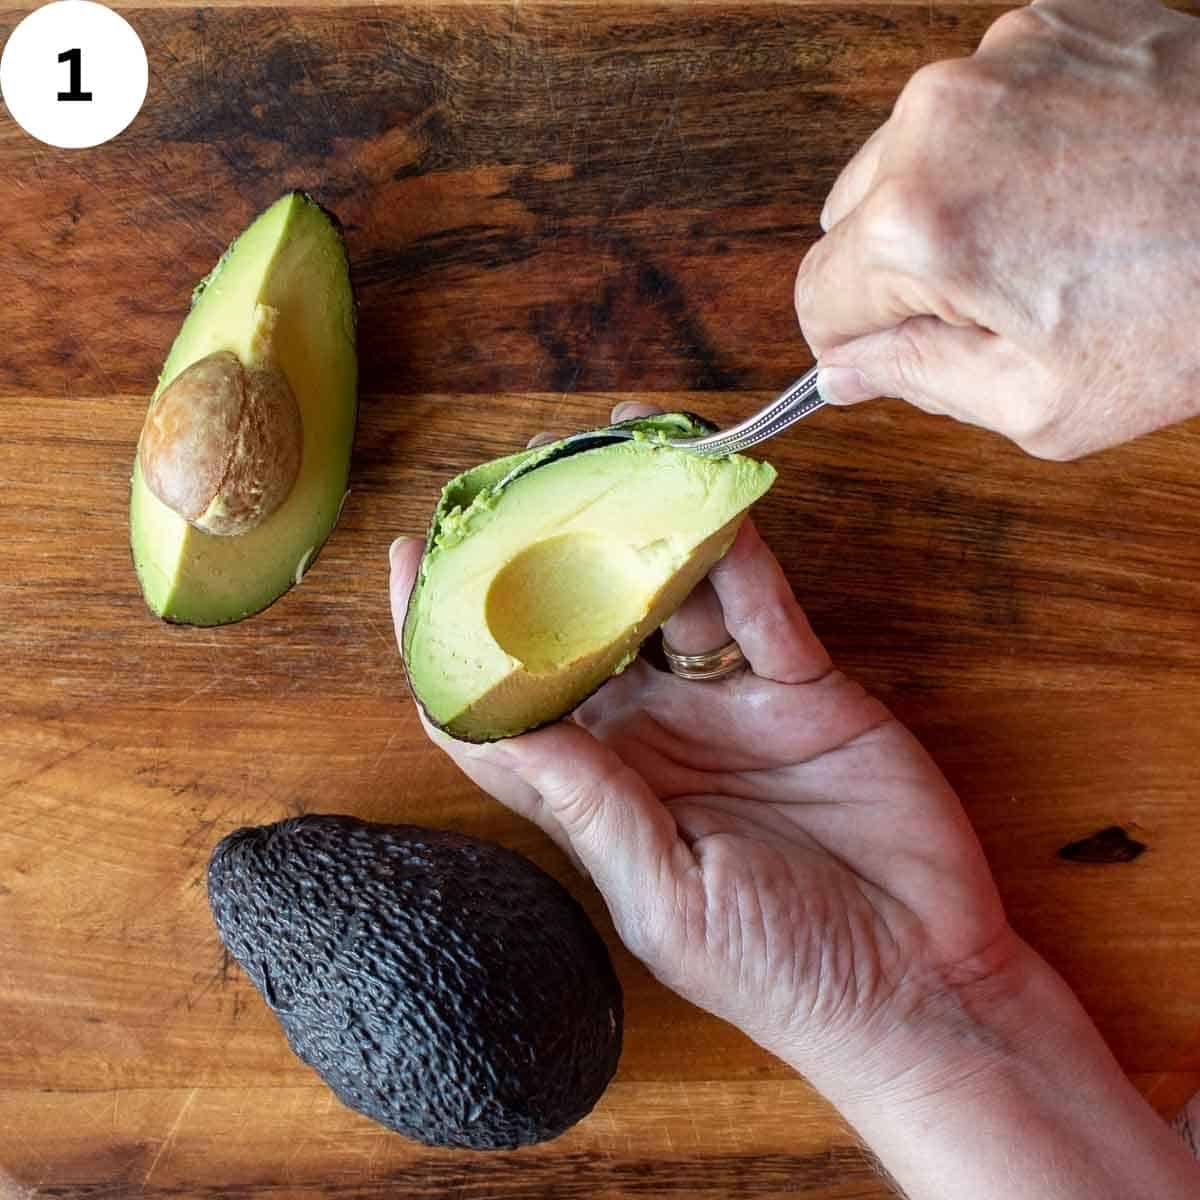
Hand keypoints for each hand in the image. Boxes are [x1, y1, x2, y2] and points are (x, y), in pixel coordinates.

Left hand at [389, 407, 1199, 1195]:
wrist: (920, 984)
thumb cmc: (780, 970)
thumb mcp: (667, 896)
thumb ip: (590, 802)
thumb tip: (494, 718)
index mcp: (595, 791)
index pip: (498, 704)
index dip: (448, 636)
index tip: (413, 559)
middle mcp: (647, 735)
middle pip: (577, 626)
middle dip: (548, 553)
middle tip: (527, 476)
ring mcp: (724, 704)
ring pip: (668, 596)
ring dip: (645, 531)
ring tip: (623, 453)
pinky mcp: (802, 687)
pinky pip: (763, 608)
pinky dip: (741, 559)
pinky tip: (717, 507)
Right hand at [795, 0, 1199, 459]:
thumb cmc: (1198, 308)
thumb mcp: (1040, 402)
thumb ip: (918, 381)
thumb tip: (844, 371)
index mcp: (918, 226)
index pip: (818, 298)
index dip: (856, 340)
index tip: (898, 352)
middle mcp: (936, 122)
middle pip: (849, 219)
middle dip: (900, 269)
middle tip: (995, 299)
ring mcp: (994, 58)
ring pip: (906, 156)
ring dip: (945, 202)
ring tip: (1045, 233)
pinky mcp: (1048, 19)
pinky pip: (976, 103)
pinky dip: (1001, 145)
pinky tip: (1074, 176)